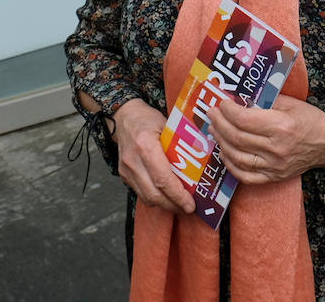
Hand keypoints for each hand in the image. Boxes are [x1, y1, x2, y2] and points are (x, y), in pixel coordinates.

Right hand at [111, 99, 195, 213]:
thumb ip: (180, 145)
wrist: (124, 117)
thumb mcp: (168, 126)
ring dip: (165, 205)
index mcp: (145, 145)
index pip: (163, 178)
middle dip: (173, 205)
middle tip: (189, 208)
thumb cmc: (148, 119)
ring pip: (147, 197)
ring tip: (180, 204)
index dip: (178, 195)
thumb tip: (201, 166)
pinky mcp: (123, 175)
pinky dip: (155, 198)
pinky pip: (141, 193)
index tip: (191, 204)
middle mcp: (133, 160)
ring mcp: (126, 169)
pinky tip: (167, 196)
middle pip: (154, 193)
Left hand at [206, 94, 324, 184]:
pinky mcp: (273, 177)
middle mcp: (276, 149)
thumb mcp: (289, 103)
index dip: (228, 111)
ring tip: (214, 130)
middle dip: (219, 124)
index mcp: (281, 127)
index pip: (245, 120)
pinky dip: (231, 165)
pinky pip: (246, 176)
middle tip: (211, 113)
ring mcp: (274, 166)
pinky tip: (224, 152)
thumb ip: (263, 101)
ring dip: (221, 142)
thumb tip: (238, 98)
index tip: (221, 102)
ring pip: (237, 157)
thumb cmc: (309, 119)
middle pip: (238, 138)